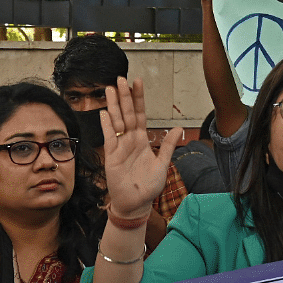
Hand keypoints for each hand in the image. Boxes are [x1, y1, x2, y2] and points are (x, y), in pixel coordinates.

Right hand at [101, 78, 180, 218]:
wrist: (136, 203)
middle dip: (124, 96)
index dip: (138, 98)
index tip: (137, 82)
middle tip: (120, 79)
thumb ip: (167, 146)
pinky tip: (104, 113)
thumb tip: (177, 128)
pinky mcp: (111, 156)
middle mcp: (130, 140)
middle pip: (126, 113)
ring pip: (116, 122)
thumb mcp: (162, 165)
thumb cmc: (149, 186)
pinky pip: (109, 138)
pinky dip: (106, 125)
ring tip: (110, 89)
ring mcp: (119, 147)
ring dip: (113, 106)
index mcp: (142, 140)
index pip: (140, 114)